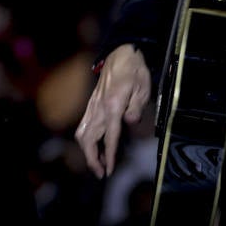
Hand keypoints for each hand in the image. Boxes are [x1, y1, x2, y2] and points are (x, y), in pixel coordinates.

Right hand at [75, 45, 150, 178]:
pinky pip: (85, 125)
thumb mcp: (143, 88)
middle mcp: (99, 107)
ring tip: (99, 163)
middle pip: (88, 138)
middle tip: (101, 173)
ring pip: (82, 133)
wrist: (121, 53)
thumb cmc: (135, 70)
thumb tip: (130, 123)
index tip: (109, 170)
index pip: (109, 136)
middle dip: (92, 158)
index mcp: (113, 105)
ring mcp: (93, 105)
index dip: (109, 155)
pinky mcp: (92, 104)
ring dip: (88, 151)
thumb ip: (136, 107)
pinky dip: (88, 140)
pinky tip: (97, 146)